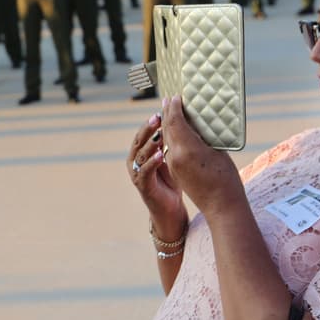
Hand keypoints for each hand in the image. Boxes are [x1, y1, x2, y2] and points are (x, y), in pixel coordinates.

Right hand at [128, 112, 186, 238]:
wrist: (169, 210)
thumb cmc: (171, 183)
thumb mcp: (172, 159)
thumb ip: (171, 144)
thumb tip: (184, 122)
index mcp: (141, 153)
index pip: (145, 133)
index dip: (152, 121)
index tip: (162, 109)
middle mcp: (135, 162)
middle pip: (139, 140)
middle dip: (148, 128)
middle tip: (157, 116)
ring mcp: (137, 174)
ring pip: (140, 154)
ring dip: (150, 142)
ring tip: (159, 133)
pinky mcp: (143, 186)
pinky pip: (145, 171)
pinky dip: (152, 162)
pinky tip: (160, 154)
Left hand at [158, 95, 239, 214]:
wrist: (220, 205)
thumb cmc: (226, 178)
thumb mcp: (217, 151)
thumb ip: (203, 137)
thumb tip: (197, 124)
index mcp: (187, 149)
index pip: (175, 122)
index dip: (174, 108)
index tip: (175, 96)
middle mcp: (175, 156)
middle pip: (167, 129)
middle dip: (167, 113)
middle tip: (168, 99)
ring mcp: (173, 165)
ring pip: (166, 139)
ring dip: (166, 125)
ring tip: (169, 112)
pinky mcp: (174, 171)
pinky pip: (169, 149)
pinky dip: (170, 137)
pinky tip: (174, 133)